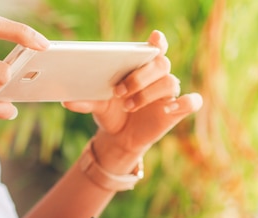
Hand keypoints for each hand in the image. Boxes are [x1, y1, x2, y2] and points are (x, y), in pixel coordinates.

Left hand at [62, 30, 202, 155]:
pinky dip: (185, 102)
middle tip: (119, 91)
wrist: (118, 137)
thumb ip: (85, 101)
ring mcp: (168, 93)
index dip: (157, 42)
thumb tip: (66, 101)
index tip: (153, 40)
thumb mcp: (96, 106)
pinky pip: (191, 102)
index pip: (155, 47)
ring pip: (170, 82)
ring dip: (148, 93)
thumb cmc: (111, 112)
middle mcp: (157, 76)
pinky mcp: (175, 111)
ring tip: (127, 105)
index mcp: (141, 66)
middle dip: (140, 76)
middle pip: (161, 64)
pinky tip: (168, 108)